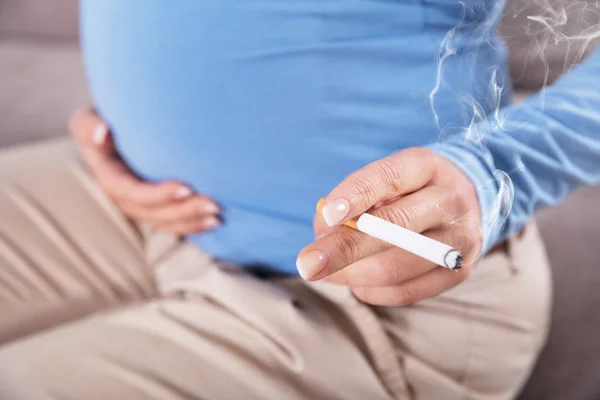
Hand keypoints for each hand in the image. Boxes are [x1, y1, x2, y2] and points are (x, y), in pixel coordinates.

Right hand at [69, 108, 220, 234]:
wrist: (114, 127)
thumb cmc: (104, 118)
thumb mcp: (89, 118)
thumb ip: (89, 124)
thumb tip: (101, 131)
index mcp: (107, 176)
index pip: (132, 192)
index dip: (158, 194)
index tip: (187, 187)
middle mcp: (121, 196)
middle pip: (154, 212)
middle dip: (184, 211)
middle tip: (214, 205)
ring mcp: (138, 206)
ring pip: (166, 221)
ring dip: (192, 221)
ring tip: (218, 216)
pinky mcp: (152, 208)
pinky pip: (172, 223)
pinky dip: (193, 225)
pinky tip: (214, 222)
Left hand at [296, 148, 481, 305]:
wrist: (466, 203)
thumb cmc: (407, 191)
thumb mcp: (384, 181)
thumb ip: (352, 200)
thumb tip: (323, 235)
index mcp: (426, 166)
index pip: (389, 177)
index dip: (356, 195)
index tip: (327, 214)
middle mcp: (450, 200)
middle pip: (395, 227)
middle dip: (344, 248)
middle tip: (307, 264)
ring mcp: (460, 239)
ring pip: (397, 266)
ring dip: (352, 274)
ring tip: (326, 272)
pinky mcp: (459, 272)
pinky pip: (406, 292)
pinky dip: (371, 291)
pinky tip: (356, 281)